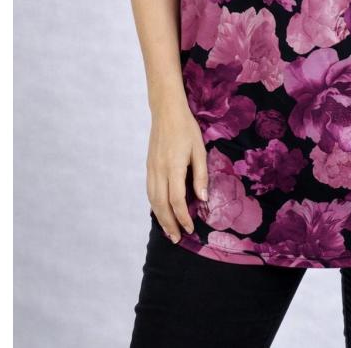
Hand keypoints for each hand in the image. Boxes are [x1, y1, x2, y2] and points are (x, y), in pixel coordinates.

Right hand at [146, 96, 208, 242]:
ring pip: (153, 200)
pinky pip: (150, 191)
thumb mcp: (199, 150)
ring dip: (160, 218)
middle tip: (177, 239)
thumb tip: (203, 199)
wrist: (166, 111)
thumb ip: (200, 175)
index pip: (177, 200)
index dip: (183, 217)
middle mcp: (159, 171)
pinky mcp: (148, 166)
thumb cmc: (186, 128)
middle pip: (161, 205)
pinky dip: (154, 205)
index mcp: (174, 167)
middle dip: (169, 224)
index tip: (191, 229)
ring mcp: (151, 169)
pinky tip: (161, 211)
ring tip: (169, 231)